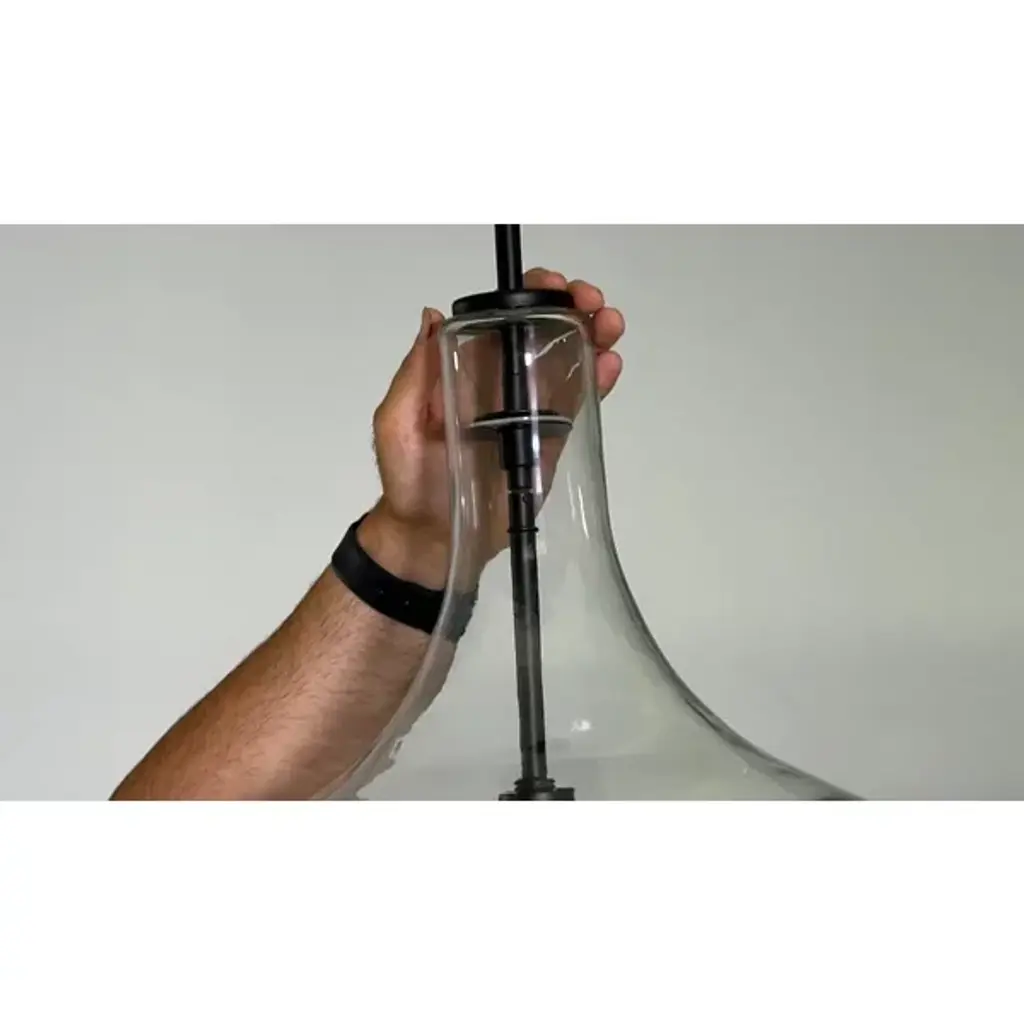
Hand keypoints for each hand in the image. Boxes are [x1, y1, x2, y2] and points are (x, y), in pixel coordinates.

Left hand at [358, 269, 625, 589]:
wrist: (432, 538)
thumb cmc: (408, 479)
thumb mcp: (397, 422)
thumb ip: (415, 374)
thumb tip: (432, 316)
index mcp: (466, 371)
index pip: (501, 321)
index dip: (528, 297)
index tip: (549, 285)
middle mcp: (502, 385)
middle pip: (543, 335)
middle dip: (570, 309)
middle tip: (591, 301)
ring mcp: (530, 413)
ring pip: (567, 364)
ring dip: (592, 337)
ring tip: (609, 325)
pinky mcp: (550, 443)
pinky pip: (576, 407)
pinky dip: (596, 382)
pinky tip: (608, 365)